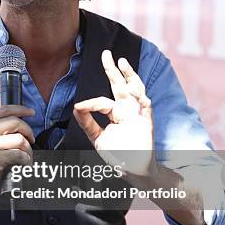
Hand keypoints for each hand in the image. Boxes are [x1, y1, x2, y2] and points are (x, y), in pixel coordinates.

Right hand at [0, 105, 34, 199]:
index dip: (21, 109)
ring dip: (27, 149)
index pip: (4, 109)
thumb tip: (0, 97)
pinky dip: (25, 160)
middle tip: (30, 139)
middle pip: (15, 122)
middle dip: (28, 131)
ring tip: (23, 155)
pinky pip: (20, 155)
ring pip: (20, 140)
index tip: (31, 112)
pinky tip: (20, 164)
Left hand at [73, 51, 154, 176]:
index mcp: (115, 113)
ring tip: (122, 62)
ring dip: (129, 75)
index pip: (102, 101)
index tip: (79, 107)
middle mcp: (127, 110)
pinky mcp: (147, 123)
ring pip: (135, 90)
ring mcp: (138, 115)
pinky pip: (145, 107)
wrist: (133, 170)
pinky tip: (134, 89)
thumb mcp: (97, 137)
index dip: (90, 103)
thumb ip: (87, 122)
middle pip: (120, 85)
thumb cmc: (118, 154)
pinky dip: (141, 98)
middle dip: (113, 69)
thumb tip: (77, 105)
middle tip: (106, 53)